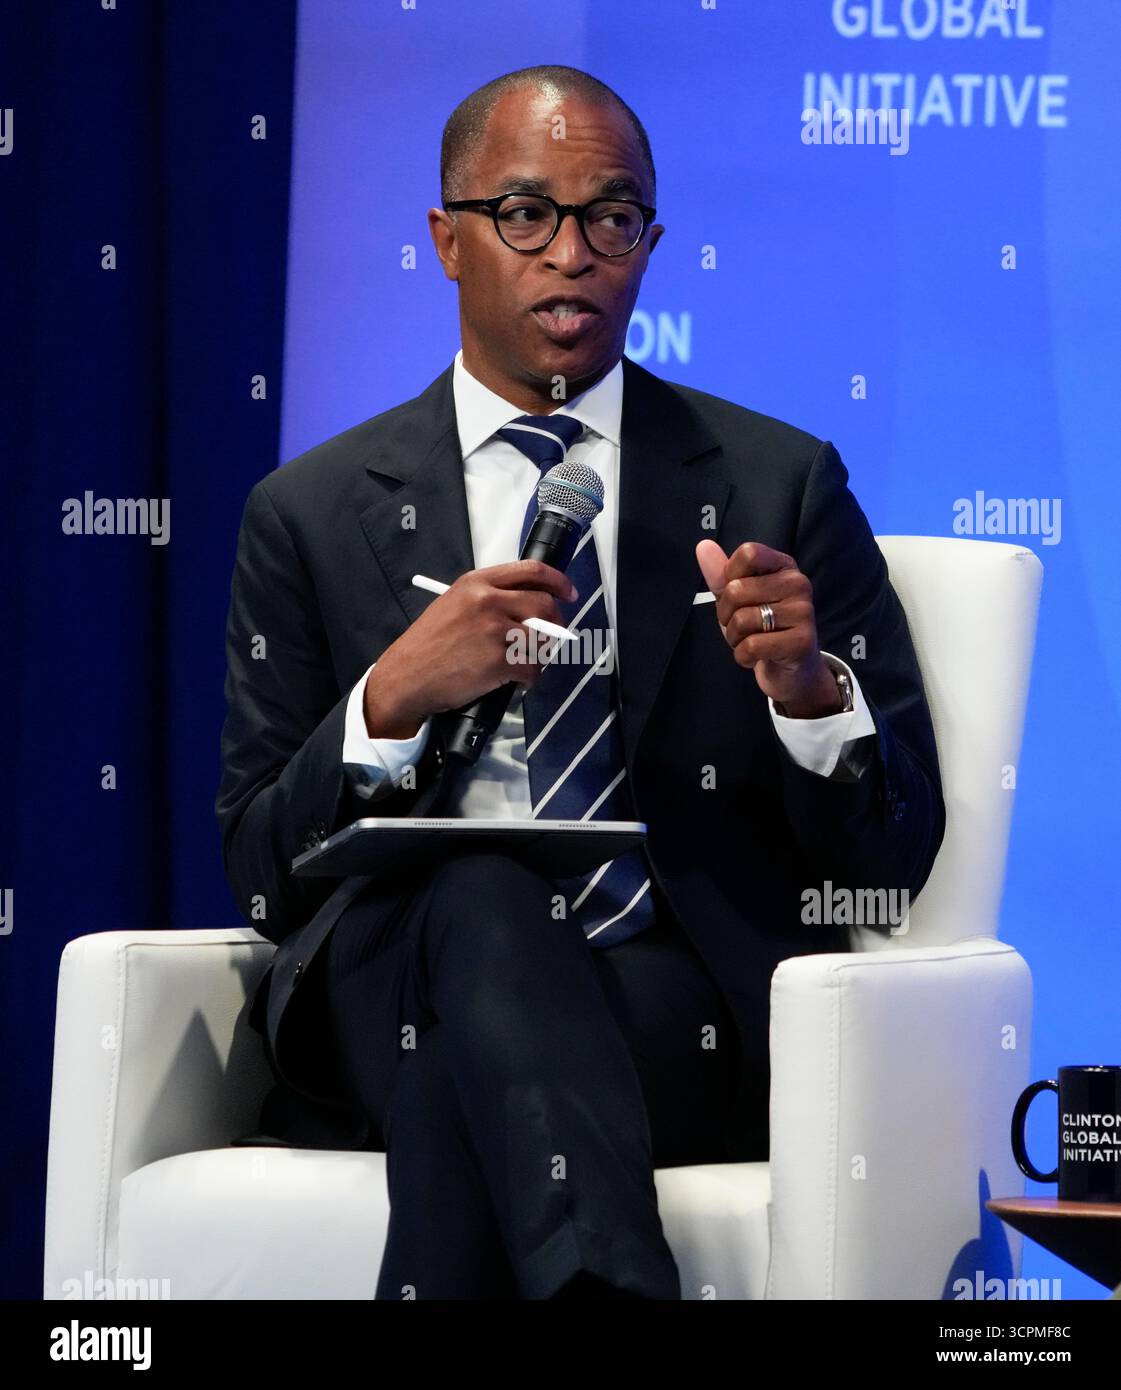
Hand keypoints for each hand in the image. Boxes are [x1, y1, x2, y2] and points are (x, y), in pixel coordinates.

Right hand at [363, 560, 576, 737]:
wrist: (406, 676)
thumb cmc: (428, 644)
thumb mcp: (453, 605)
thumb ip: (489, 598)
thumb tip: (530, 606)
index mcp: (476, 583)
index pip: (531, 570)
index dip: (558, 581)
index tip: (568, 593)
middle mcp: (487, 601)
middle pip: (544, 605)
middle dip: (556, 623)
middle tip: (552, 635)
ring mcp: (494, 631)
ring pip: (542, 639)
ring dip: (541, 654)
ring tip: (525, 662)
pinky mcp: (498, 661)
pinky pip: (532, 668)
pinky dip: (530, 678)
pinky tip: (518, 680)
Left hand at [695, 539, 840, 718]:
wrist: (791, 670)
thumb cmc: (762, 629)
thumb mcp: (737, 600)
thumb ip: (720, 574)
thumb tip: (703, 546)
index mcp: (783, 566)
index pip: (748, 553)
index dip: (730, 577)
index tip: (738, 596)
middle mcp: (798, 583)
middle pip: (737, 590)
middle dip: (726, 615)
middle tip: (741, 626)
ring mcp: (803, 612)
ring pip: (742, 619)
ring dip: (735, 638)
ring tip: (750, 641)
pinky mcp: (801, 642)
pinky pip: (752, 646)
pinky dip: (743, 656)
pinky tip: (755, 656)